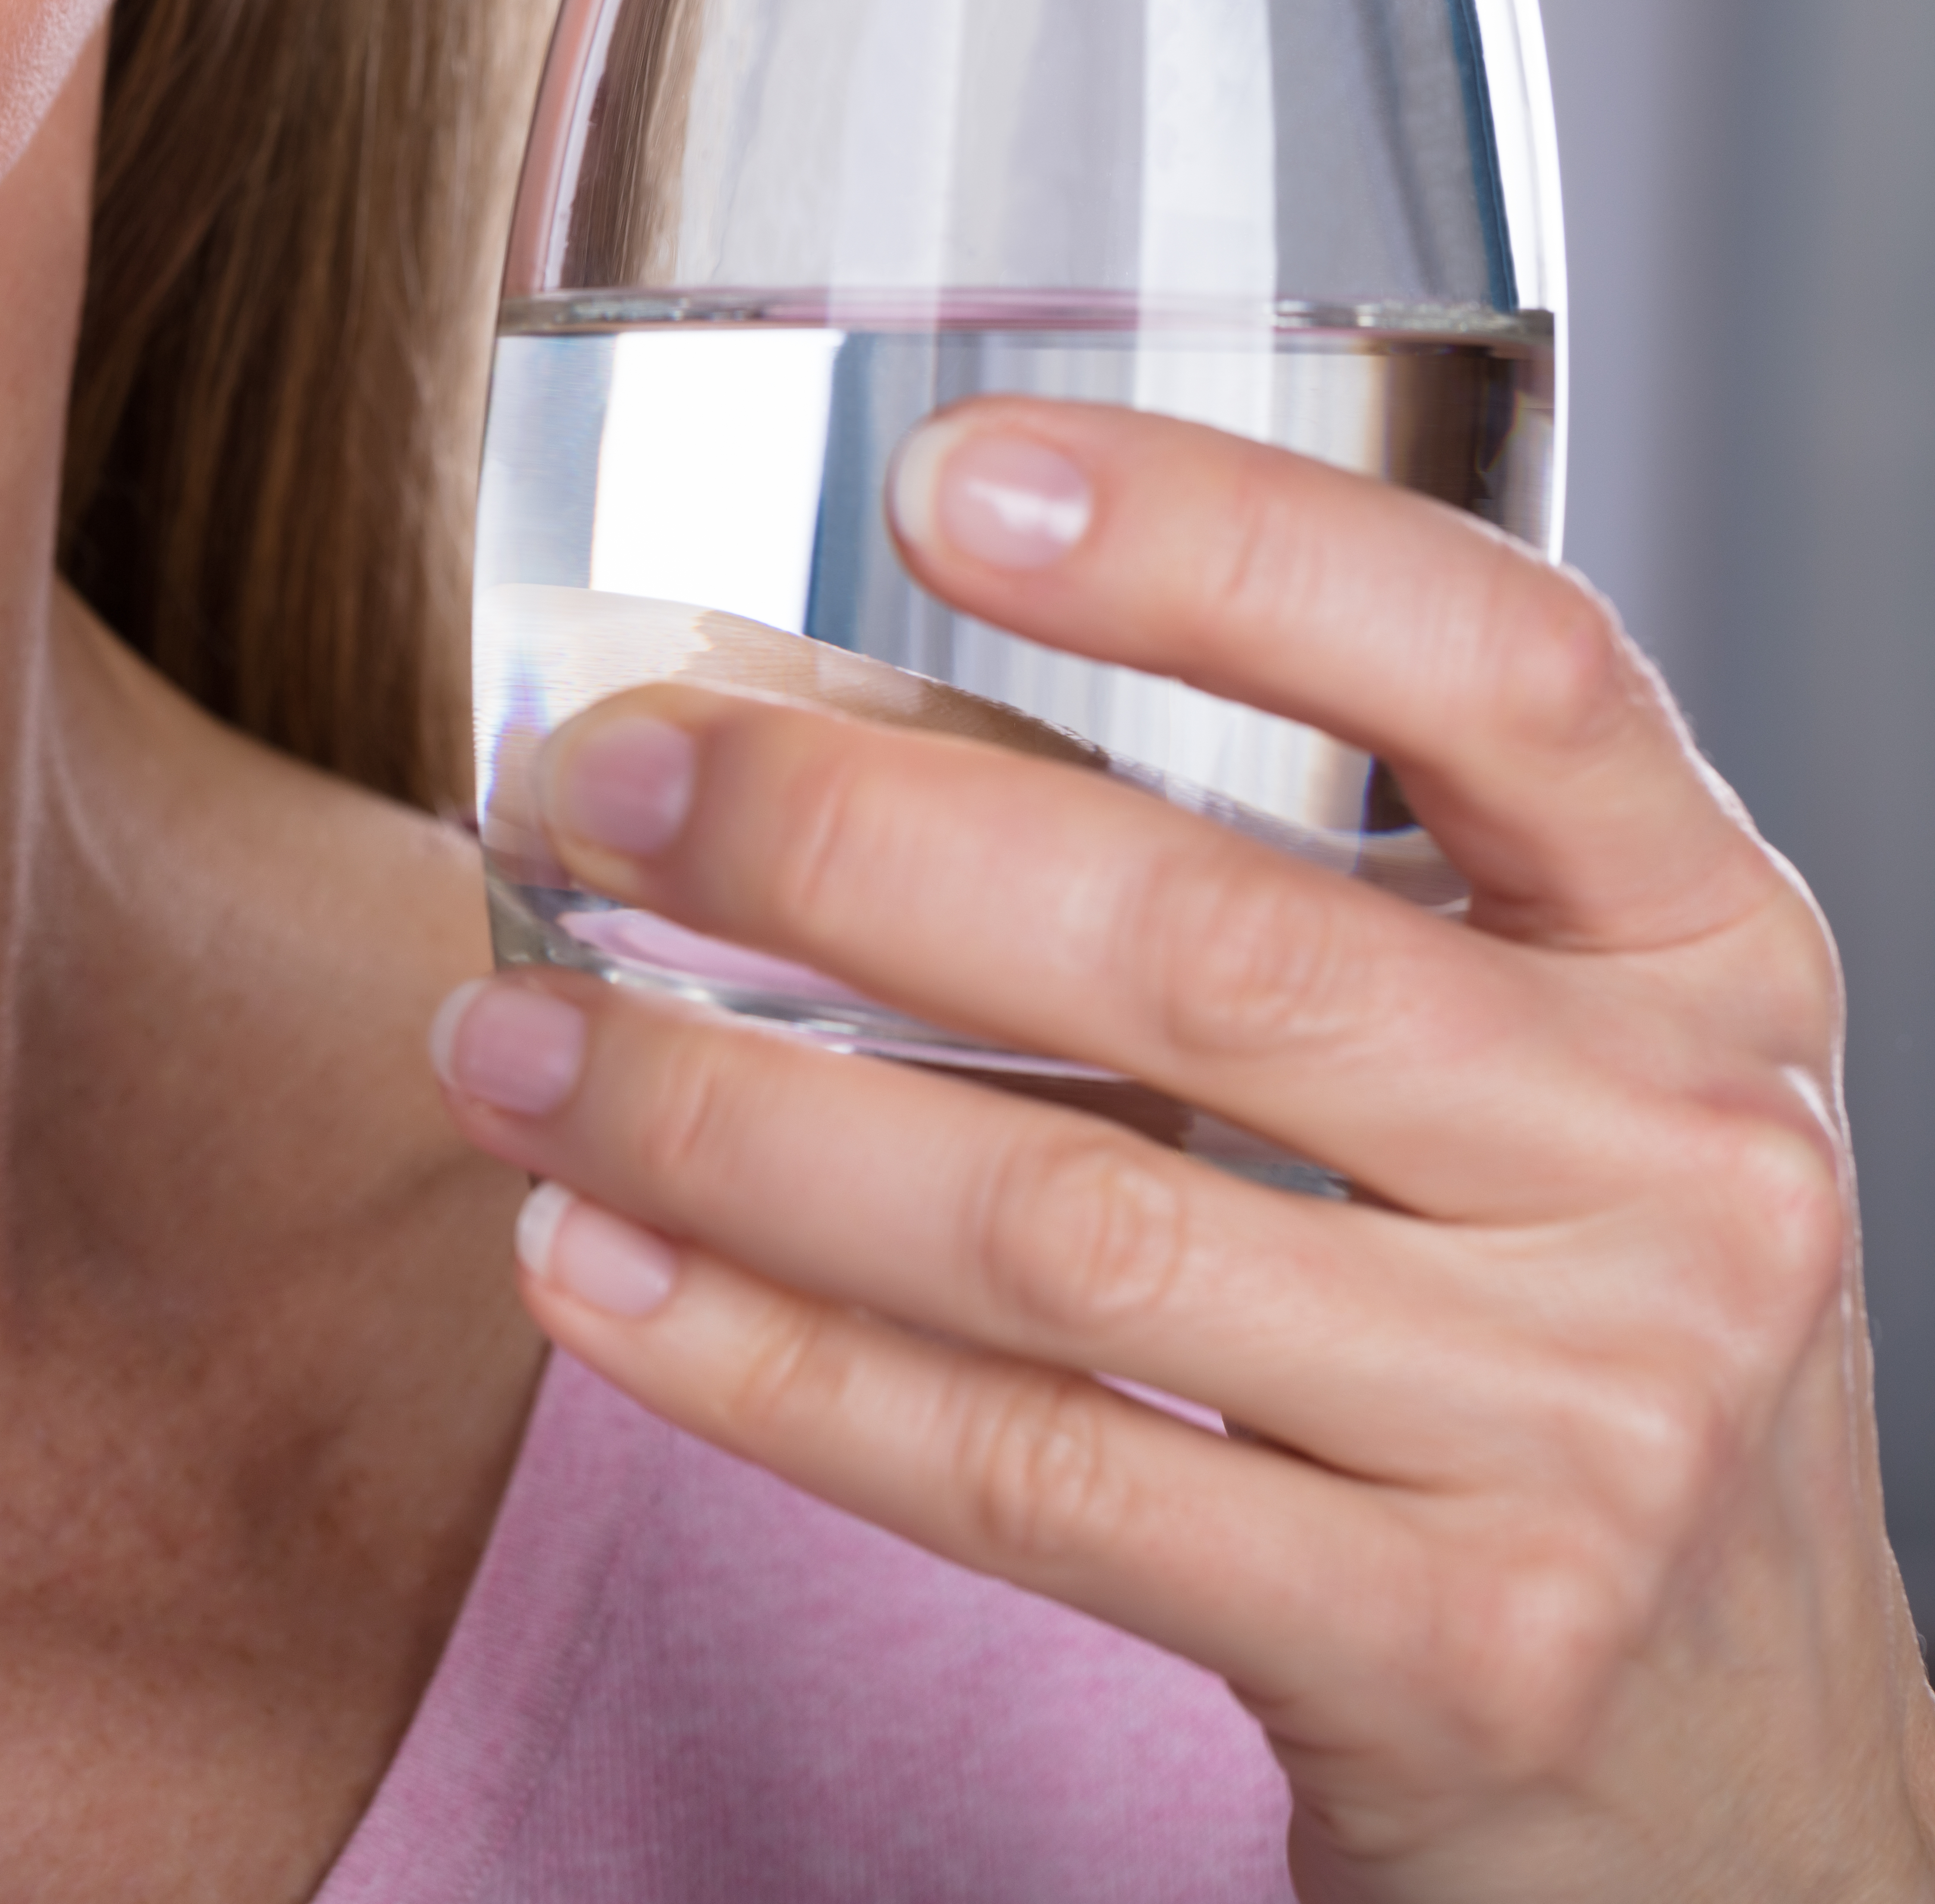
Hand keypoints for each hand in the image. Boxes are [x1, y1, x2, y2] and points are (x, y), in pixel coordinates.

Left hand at [431, 397, 1934, 1901]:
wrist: (1728, 1755)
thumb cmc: (1547, 1329)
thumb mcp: (1514, 1075)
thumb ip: (1265, 906)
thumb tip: (802, 736)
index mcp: (1706, 947)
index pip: (1500, 662)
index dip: (1226, 543)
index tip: (947, 472)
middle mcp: (1682, 1164)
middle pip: (1194, 945)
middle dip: (830, 847)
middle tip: (582, 786)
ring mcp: (1588, 1425)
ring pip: (1059, 1221)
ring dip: (721, 1118)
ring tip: (498, 1045)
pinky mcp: (1450, 1649)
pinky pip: (1031, 1476)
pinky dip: (766, 1364)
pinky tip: (588, 1264)